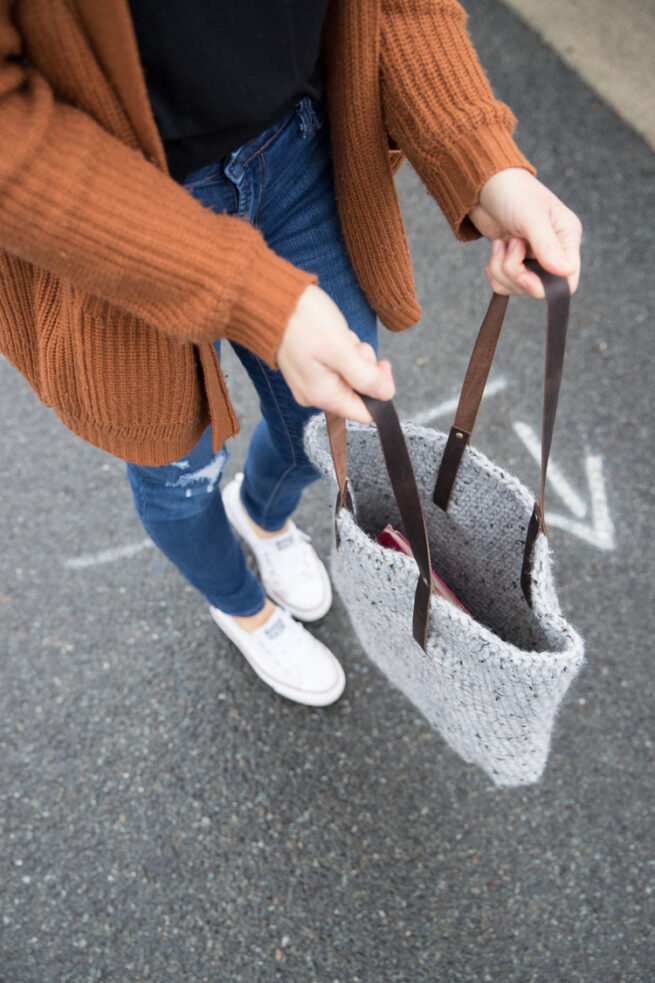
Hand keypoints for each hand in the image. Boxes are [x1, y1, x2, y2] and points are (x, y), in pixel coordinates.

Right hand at [277, 284, 393, 423]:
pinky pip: (336, 365)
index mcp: (323, 395)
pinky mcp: (308, 367)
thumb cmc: (303, 321)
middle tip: (352, 345)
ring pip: (349, 376)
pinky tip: (331, 335)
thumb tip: (386, 394)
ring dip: (352, 354)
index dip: (380, 390)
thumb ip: (365, 376)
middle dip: (363, 366)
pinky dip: (341, 350)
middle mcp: (315, 394)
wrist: (270, 300)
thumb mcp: (341, 348)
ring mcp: (310, 381)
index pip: (365, 412)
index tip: (381, 364)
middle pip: (358, 392)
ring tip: (337, 336)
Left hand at [468, 168, 581, 297]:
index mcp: (566, 238)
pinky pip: (504, 283)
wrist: (484, 184)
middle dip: (516, 274)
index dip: (544, 286)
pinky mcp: (513, 261)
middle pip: (538, 288)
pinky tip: (494, 251)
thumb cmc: (513, 191)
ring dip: (502, 270)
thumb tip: (567, 271)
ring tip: (500, 243)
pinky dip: (494, 273)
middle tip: (508, 247)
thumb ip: (548, 246)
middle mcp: (552, 252)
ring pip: (517, 287)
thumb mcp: (531, 217)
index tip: (522, 276)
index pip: (567, 281)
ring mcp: (531, 258)